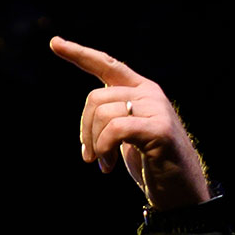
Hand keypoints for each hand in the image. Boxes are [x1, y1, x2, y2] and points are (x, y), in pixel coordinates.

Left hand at [50, 36, 210, 210]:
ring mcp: (157, 109)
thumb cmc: (151, 164)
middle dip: (84, 130)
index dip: (80, 54)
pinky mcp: (160, 129)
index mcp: (141, 90)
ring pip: (102, 113)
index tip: (54, 43)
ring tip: (103, 165)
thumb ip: (113, 117)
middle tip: (89, 157)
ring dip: (95, 145)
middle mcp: (150, 93)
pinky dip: (104, 148)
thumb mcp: (128, 135)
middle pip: (95, 98)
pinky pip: (115, 129)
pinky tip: (107, 166)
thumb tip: (89, 116)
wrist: (181, 192)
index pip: (107, 64)